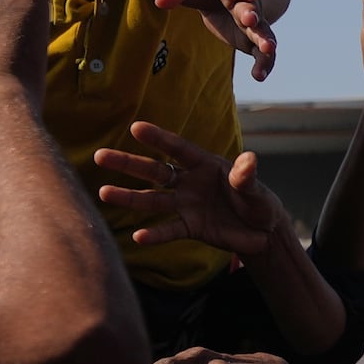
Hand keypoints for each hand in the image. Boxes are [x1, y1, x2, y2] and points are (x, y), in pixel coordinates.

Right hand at [94, 121, 281, 254]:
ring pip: (153, 200)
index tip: (135, 127)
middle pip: (155, 171)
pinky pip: (169, 230)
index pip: (178, 149)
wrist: (262, 232)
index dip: (158, 138)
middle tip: (100, 156)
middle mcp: (190, 183)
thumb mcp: (256, 190)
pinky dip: (155, 234)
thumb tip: (249, 160)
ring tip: (104, 193)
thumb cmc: (259, 202)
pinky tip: (137, 237)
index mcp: (205, 165)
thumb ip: (247, 178)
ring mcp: (187, 205)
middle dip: (129, 163)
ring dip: (129, 198)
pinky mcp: (190, 228)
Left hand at [154, 0, 281, 79]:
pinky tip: (259, 76)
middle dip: (251, 14)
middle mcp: (244, 3)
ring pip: (262, 31)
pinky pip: (261, 53)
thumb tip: (160, 2)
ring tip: (268, 50)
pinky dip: (264, 63)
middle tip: (251, 19)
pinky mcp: (250, 40)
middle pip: (251, 8)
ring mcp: (251, 23)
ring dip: (265, 40)